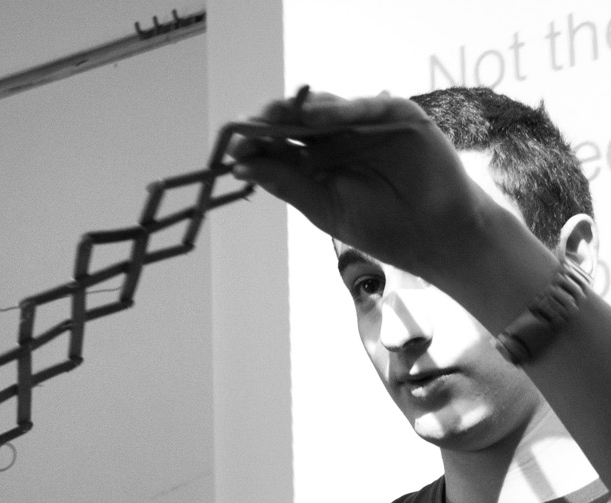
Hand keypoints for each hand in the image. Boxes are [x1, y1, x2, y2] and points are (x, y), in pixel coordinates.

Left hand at [231, 89, 493, 282]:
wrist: (431, 235)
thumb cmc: (378, 225)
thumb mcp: (323, 206)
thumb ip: (286, 183)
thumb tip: (241, 168)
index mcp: (314, 160)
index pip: (277, 143)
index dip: (255, 142)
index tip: (232, 148)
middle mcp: (336, 137)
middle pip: (296, 119)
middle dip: (270, 120)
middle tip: (246, 125)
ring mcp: (365, 124)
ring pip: (327, 108)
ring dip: (298, 109)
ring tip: (273, 116)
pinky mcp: (397, 115)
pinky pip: (366, 105)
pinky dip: (341, 109)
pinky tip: (317, 117)